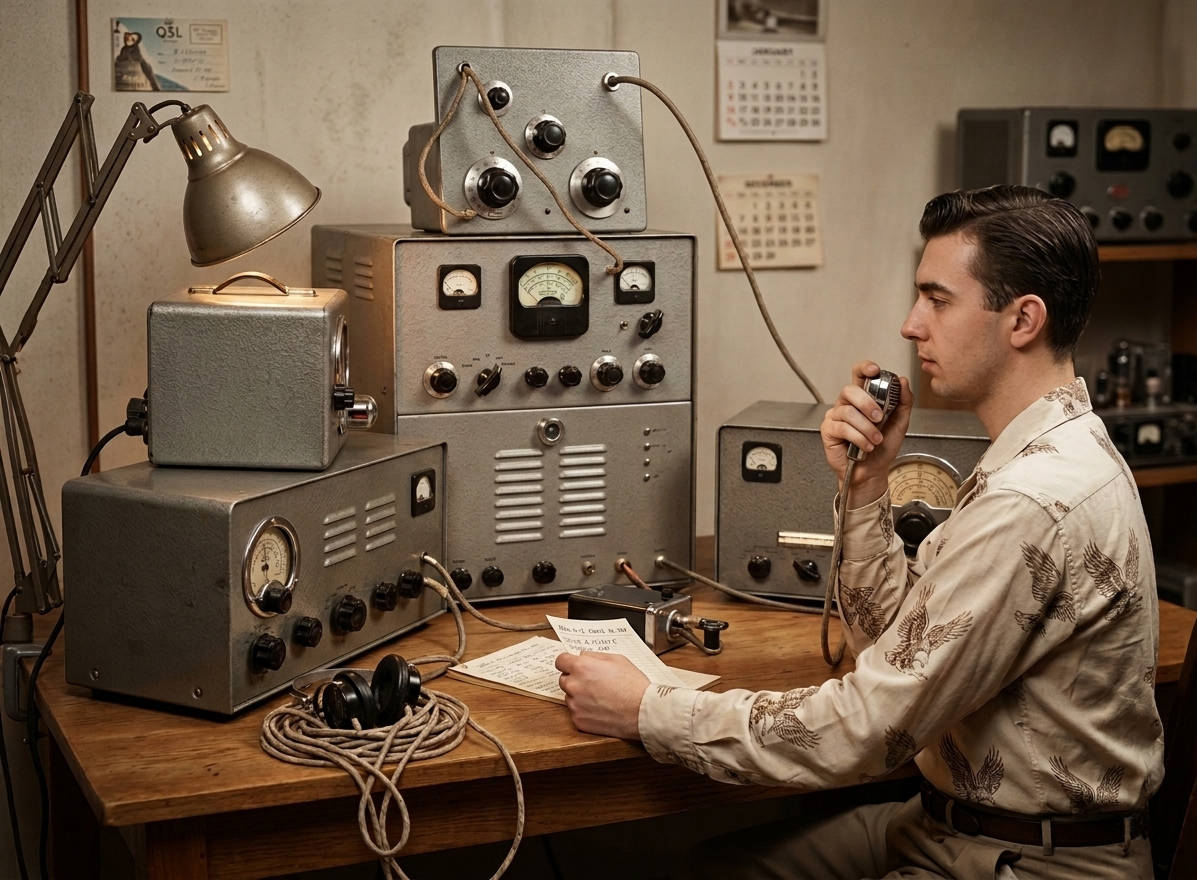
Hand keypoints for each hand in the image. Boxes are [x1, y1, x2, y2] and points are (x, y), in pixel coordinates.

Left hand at [555, 651, 649, 739]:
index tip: (571, 666)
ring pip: (570, 697)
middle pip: (563, 679)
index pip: (560, 661)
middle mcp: (574, 685)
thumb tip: (583, 656)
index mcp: (582, 667)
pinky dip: (585, 711)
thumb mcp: (617, 659)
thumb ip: (595, 656)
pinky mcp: (578, 721)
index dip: (567, 663)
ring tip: (600, 697)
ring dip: (579, 696)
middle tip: (592, 683)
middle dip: (575, 679)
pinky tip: (600, 709)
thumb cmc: (634, 686)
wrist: (643, 712)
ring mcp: (575, 705)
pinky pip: (576, 712)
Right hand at [820, 361, 913, 502]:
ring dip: (866, 428)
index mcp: (863, 398)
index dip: (865, 368)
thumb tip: (903, 381)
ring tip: (876, 439)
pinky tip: (866, 446)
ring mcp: (836, 416)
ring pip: (848, 412)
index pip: (859, 375)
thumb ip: (903, 401)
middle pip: (849, 390)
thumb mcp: (900, 423)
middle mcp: (847, 404)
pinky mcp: (828, 430)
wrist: (873, 471)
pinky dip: (858, 438)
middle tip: (879, 417)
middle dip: (867, 402)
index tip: (875, 370)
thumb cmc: (883, 447)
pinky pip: (842, 428)